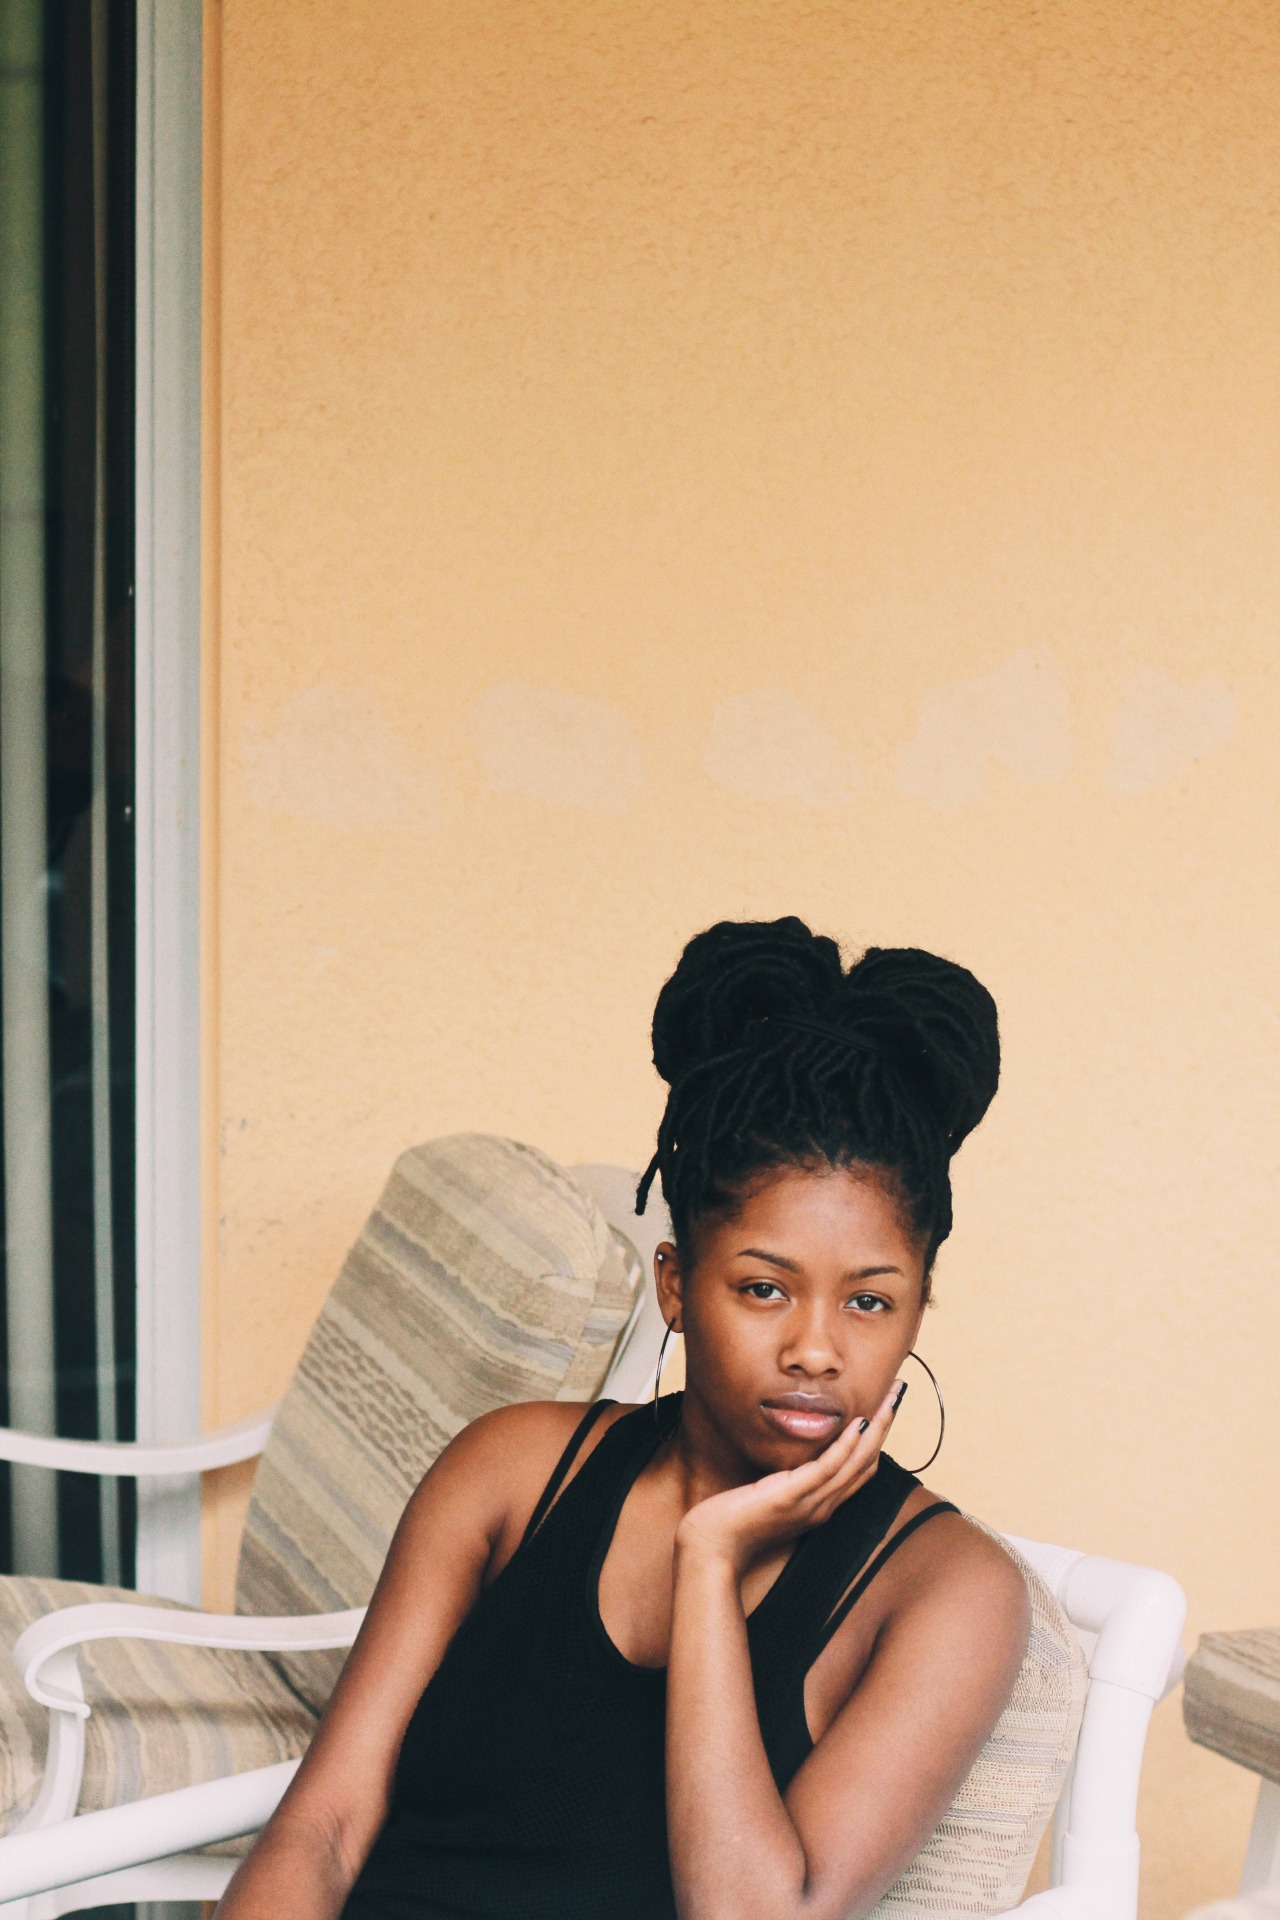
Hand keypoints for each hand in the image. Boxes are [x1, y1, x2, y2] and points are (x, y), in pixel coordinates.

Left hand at [674, 1382, 904, 1577]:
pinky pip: (828, 1468)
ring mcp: (810, 1502)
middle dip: (885, 1424)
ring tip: (890, 1398)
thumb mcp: (770, 1494)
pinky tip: (859, 1423)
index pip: (861, 1469)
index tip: (885, 1406)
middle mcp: (823, 1505)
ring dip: (877, 1427)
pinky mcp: (791, 1496)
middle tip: (898, 1392)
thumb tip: (796, 1453)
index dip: (877, 1438)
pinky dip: (847, 1446)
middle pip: (867, 1461)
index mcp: (820, 1504)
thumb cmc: (734, 1521)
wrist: (712, 1548)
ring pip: (856, 1462)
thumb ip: (789, 1478)